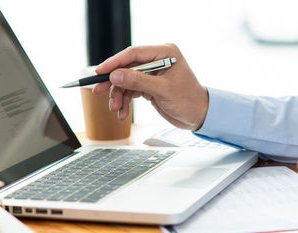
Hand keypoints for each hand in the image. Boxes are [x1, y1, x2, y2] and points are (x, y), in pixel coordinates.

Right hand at [93, 44, 208, 129]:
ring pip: (126, 81)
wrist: (199, 116)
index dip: (115, 62)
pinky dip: (125, 101)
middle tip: (98, 90)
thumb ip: (138, 81)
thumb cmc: (189, 100)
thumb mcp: (162, 90)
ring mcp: (152, 73)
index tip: (100, 71)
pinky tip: (122, 112)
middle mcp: (157, 60)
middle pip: (127, 67)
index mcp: (165, 52)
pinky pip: (131, 90)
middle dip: (113, 81)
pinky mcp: (149, 85)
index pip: (133, 53)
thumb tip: (116, 75)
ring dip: (118, 96)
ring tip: (116, 109)